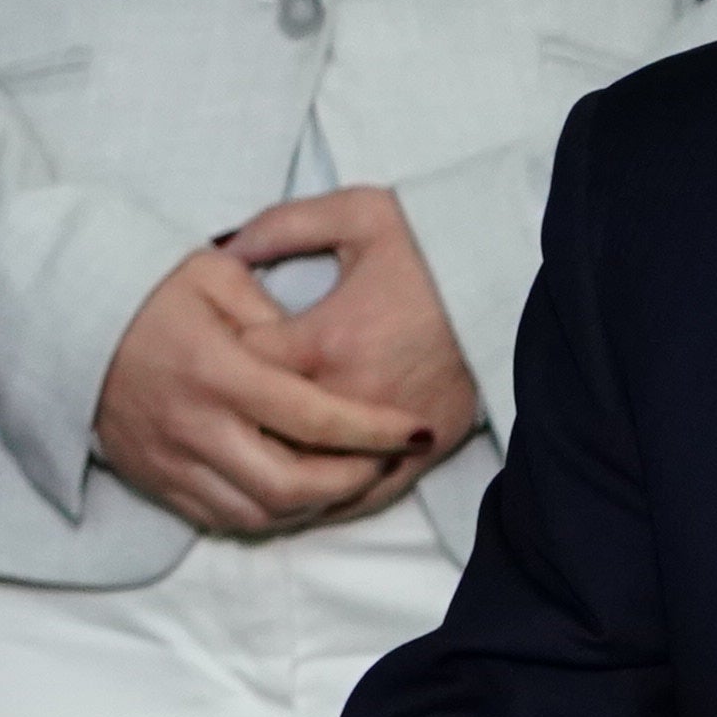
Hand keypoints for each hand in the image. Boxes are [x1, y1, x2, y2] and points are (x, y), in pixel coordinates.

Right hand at [91, 240, 437, 536]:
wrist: (58, 321)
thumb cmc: (142, 290)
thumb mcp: (211, 274)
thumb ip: (271, 309)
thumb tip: (314, 348)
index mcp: (217, 369)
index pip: (315, 418)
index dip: (375, 431)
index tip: (415, 429)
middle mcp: (194, 425)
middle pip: (291, 487)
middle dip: (351, 483)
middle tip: (381, 462)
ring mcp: (170, 459)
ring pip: (258, 514)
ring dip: (309, 506)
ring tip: (341, 477)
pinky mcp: (152, 479)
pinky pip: (218, 519)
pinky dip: (263, 514)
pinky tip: (287, 490)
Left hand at [217, 186, 481, 516]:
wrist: (510, 276)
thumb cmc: (432, 243)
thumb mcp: (355, 214)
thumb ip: (281, 226)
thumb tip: (224, 245)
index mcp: (324, 340)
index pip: (242, 369)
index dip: (216, 361)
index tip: (205, 354)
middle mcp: (350, 396)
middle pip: (266, 434)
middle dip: (236, 426)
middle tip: (215, 416)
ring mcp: (387, 434)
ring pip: (310, 479)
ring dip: (277, 474)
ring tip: (246, 462)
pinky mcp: (423, 455)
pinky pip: (363, 498)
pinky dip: (329, 502)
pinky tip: (302, 495)